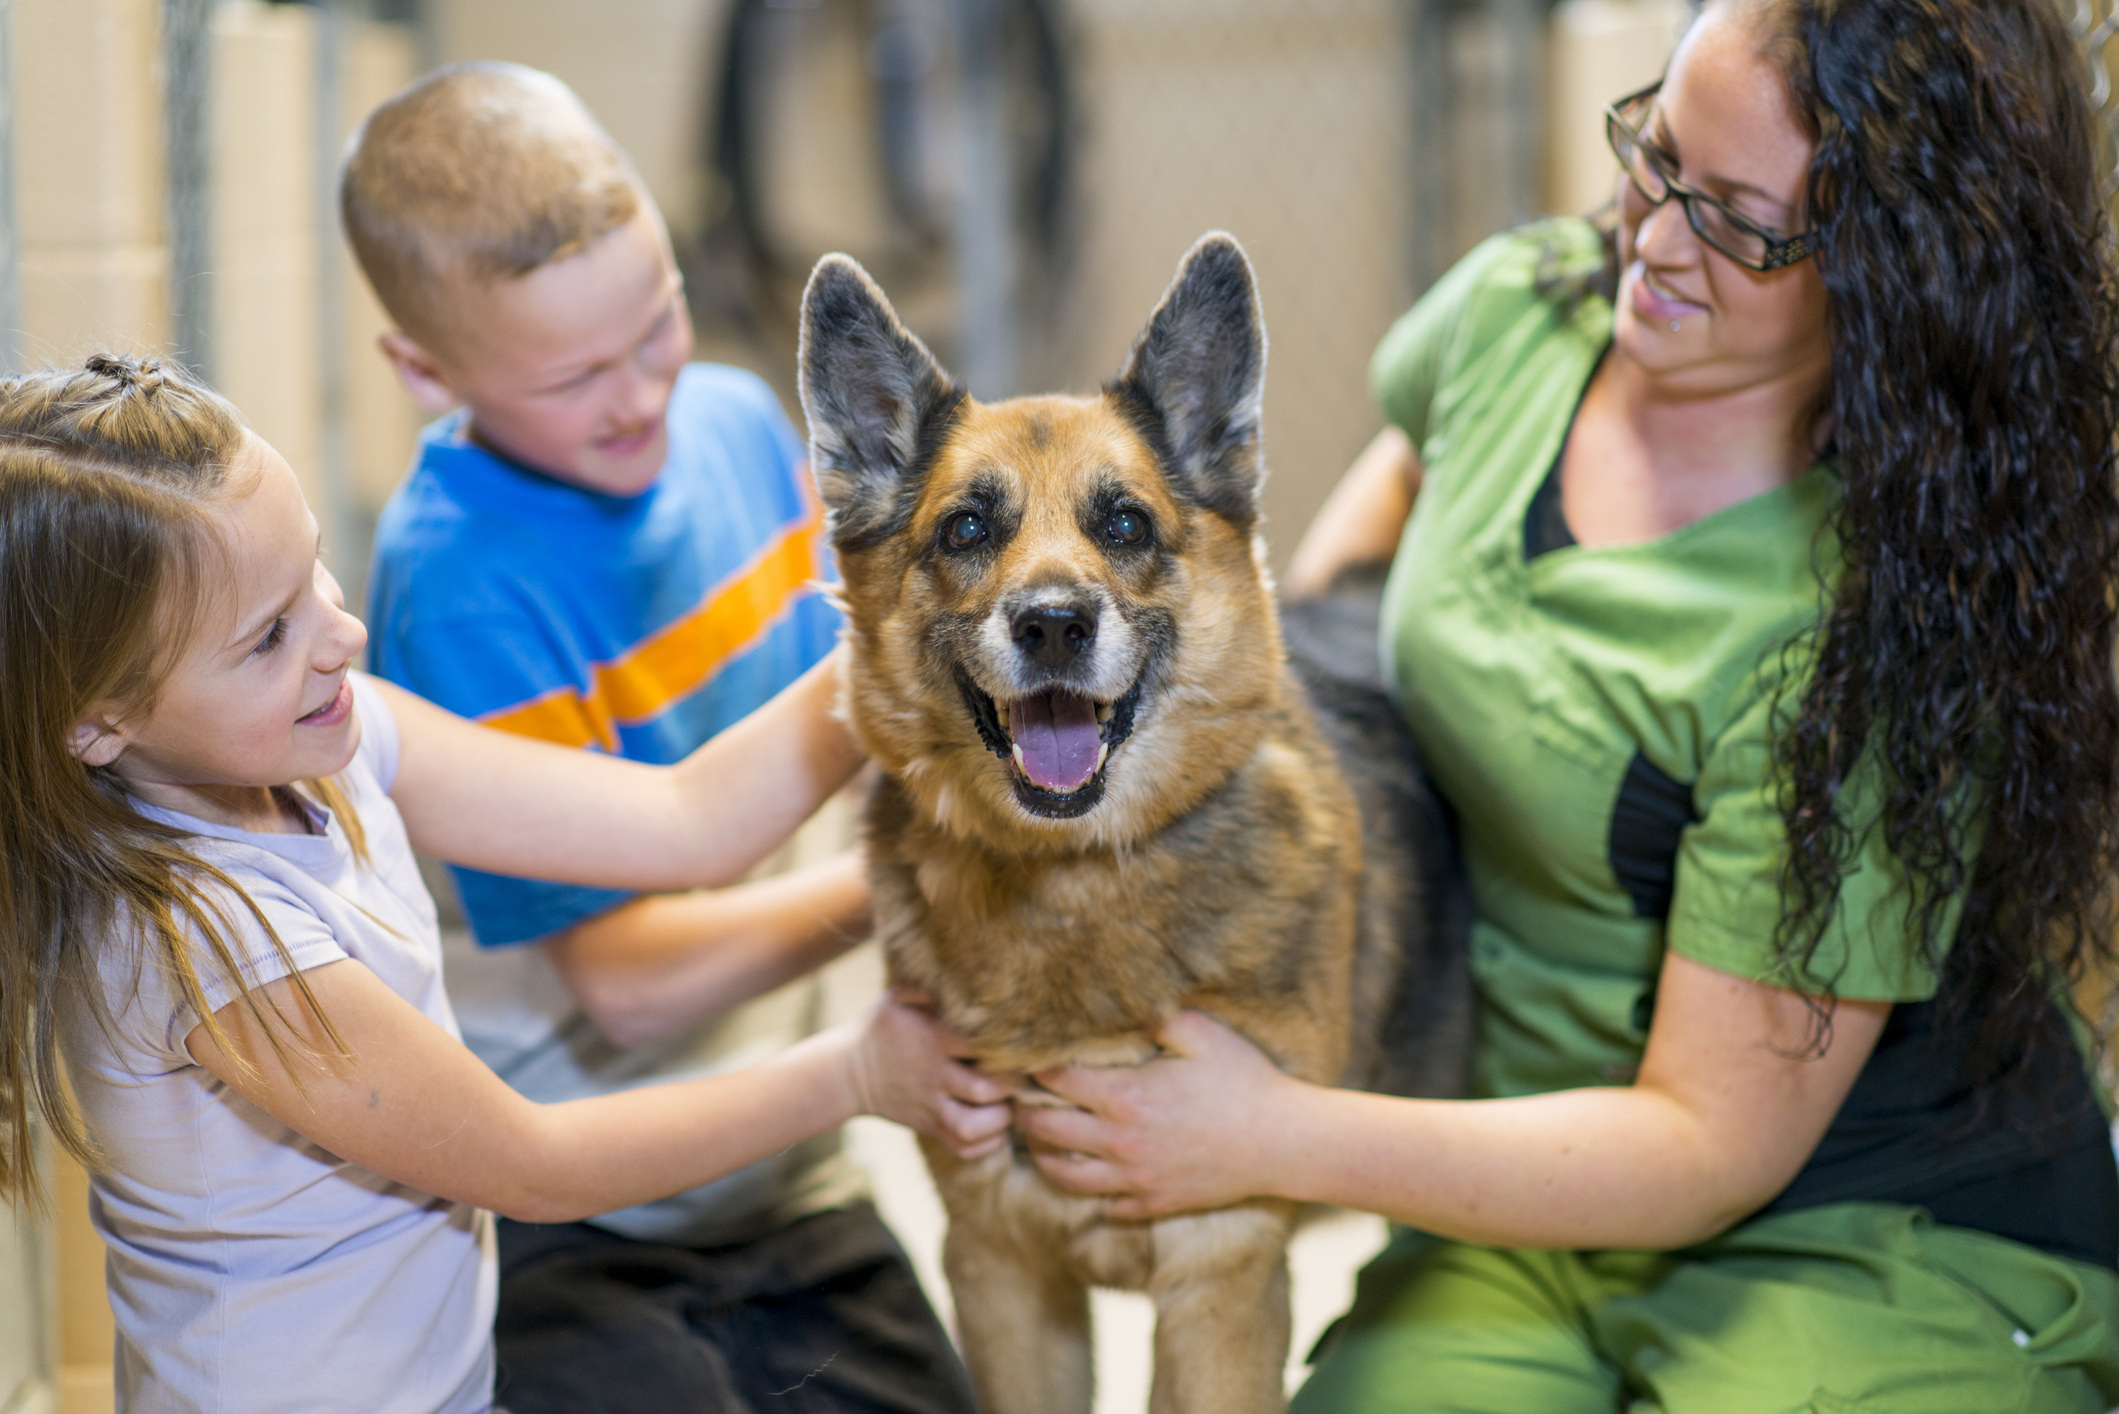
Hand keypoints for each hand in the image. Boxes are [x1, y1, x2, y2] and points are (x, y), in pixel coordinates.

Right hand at [841, 991, 1012, 1158]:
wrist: (846, 1073)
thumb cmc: (879, 1029)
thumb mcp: (897, 998)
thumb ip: (929, 987)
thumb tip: (965, 975)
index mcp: (932, 1040)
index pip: (979, 1044)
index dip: (1007, 1045)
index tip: (1020, 1041)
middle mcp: (934, 1076)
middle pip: (984, 1089)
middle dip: (1011, 1085)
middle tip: (1021, 1075)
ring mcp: (931, 1107)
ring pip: (972, 1126)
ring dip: (999, 1119)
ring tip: (1007, 1104)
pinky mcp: (929, 1129)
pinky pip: (963, 1148)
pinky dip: (986, 1143)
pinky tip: (993, 1126)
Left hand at [1016, 1010, 1303, 1218]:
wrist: (1284, 1143)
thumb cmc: (1245, 1082)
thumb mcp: (1202, 1034)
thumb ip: (1154, 1016)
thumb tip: (1119, 1000)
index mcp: (1126, 1098)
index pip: (1054, 1082)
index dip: (1033, 1068)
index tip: (1023, 1059)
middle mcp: (1120, 1143)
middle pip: (1046, 1131)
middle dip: (1025, 1111)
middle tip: (1018, 1098)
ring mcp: (1135, 1179)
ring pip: (1064, 1175)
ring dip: (1043, 1155)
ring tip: (1038, 1139)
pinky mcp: (1153, 1203)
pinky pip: (1104, 1205)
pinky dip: (1088, 1191)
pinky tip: (1088, 1172)